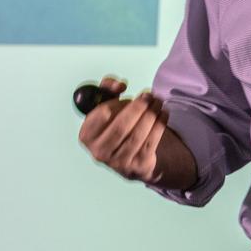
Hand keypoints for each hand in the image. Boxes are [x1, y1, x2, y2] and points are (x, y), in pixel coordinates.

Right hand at [78, 75, 196, 187]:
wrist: (131, 157)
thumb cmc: (116, 126)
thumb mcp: (106, 106)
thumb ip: (107, 89)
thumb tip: (119, 85)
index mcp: (87, 136)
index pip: (102, 114)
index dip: (118, 102)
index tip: (129, 94)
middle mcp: (100, 151)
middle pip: (121, 126)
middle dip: (138, 107)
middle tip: (149, 95)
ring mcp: (118, 162)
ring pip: (138, 134)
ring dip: (151, 114)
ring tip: (158, 101)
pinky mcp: (138, 166)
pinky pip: (150, 142)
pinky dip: (159, 125)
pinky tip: (163, 114)